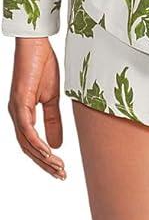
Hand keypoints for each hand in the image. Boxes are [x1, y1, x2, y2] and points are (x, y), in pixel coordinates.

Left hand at [8, 38, 65, 178]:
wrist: (36, 44)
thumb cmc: (42, 66)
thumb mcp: (52, 98)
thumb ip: (53, 121)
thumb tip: (57, 144)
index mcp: (23, 114)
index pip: (31, 144)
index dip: (45, 159)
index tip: (60, 170)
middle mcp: (16, 115)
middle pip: (28, 148)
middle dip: (45, 164)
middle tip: (62, 175)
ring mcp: (16, 109)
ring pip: (26, 142)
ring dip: (43, 158)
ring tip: (58, 168)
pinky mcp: (19, 102)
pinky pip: (27, 129)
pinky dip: (37, 143)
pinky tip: (49, 152)